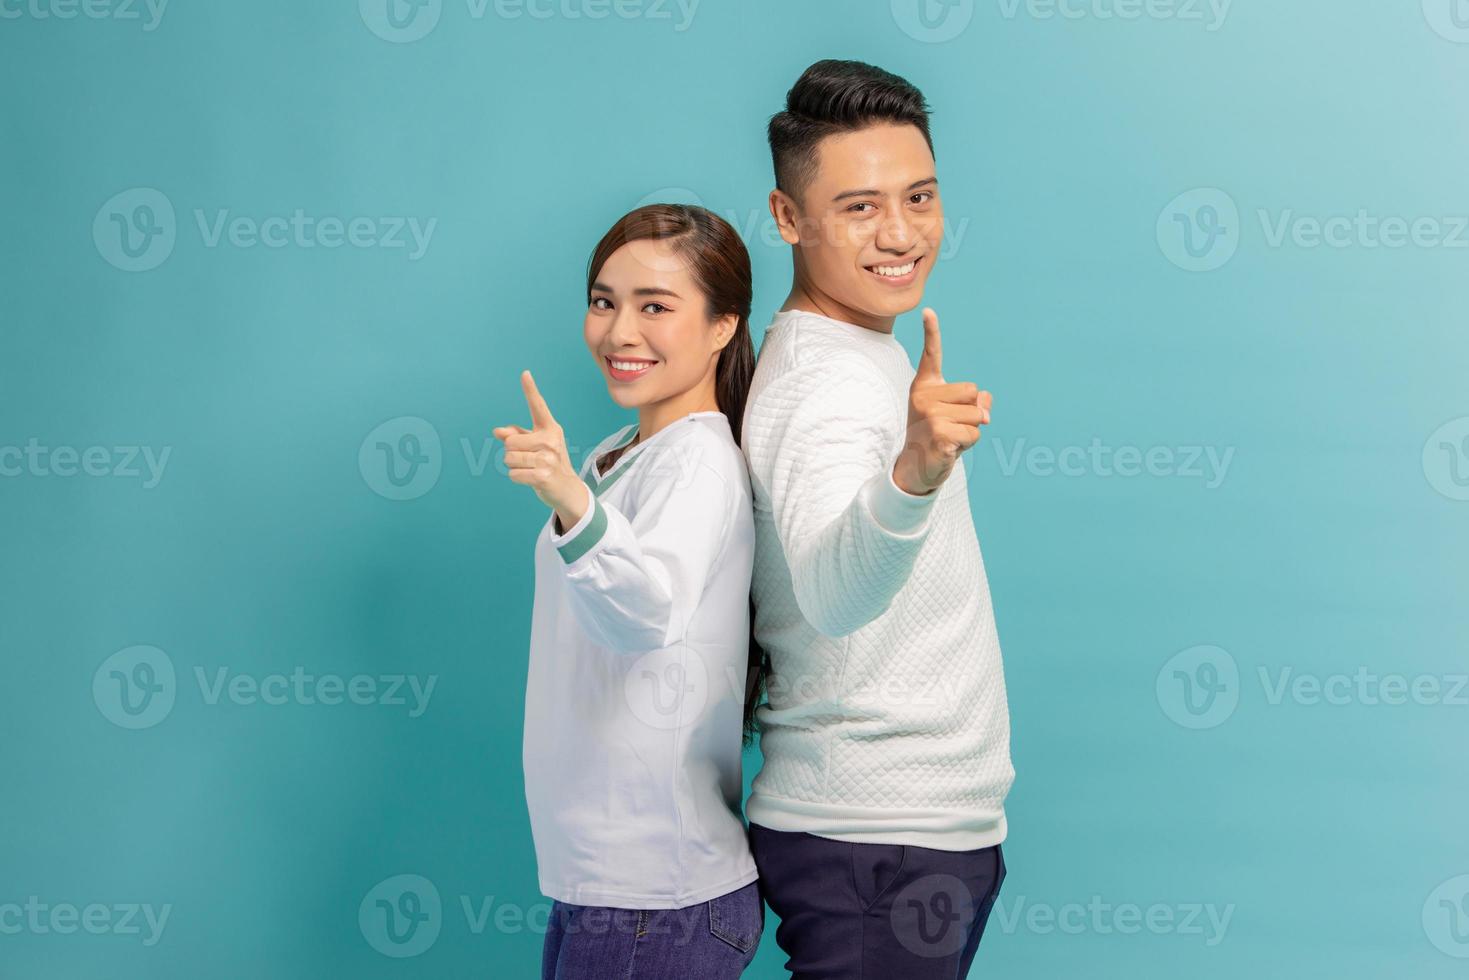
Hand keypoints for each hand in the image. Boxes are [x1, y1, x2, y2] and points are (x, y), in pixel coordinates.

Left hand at [493, 370, 589, 528]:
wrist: (568, 489)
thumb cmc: (548, 463)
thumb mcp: (536, 445)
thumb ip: (517, 435)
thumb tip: (498, 431)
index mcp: (550, 428)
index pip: (538, 406)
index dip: (530, 390)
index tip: (525, 373)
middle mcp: (551, 440)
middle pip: (510, 441)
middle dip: (511, 452)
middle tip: (528, 459)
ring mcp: (548, 458)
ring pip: (509, 458)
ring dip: (513, 466)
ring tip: (530, 469)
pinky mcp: (543, 475)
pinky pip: (513, 474)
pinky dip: (517, 477)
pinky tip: (530, 478)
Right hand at [892, 308, 992, 495]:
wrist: (918, 468)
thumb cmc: (940, 435)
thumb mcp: (958, 414)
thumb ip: (975, 401)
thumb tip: (986, 402)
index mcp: (925, 386)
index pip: (931, 355)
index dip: (932, 332)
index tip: (929, 311)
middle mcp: (923, 396)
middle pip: (973, 391)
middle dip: (972, 412)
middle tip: (951, 426)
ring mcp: (929, 414)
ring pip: (977, 415)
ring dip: (972, 430)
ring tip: (951, 438)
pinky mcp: (939, 433)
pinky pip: (974, 432)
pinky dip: (969, 443)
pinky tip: (950, 448)